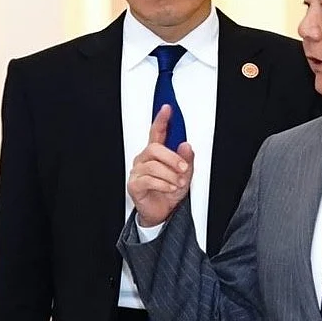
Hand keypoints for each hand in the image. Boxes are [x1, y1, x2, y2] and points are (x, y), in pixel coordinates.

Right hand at [127, 105, 193, 227]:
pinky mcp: (134, 185)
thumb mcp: (185, 174)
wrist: (163, 212)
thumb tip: (186, 146)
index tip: (167, 108)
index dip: (161, 119)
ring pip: (153, 165)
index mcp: (156, 153)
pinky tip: (169, 187)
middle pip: (154, 148)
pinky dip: (163, 184)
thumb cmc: (170, 191)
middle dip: (172, 158)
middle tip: (183, 167)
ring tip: (178, 183)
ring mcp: (138, 171)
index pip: (157, 132)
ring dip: (170, 174)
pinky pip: (148, 179)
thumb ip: (187, 160)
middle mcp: (145, 159)